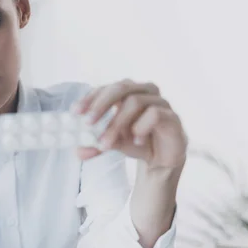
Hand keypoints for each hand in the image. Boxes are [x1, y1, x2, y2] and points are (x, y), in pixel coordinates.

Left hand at [73, 79, 187, 168]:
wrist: (161, 159)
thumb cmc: (135, 142)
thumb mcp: (112, 143)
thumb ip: (96, 145)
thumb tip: (78, 151)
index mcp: (127, 92)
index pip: (106, 88)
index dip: (90, 98)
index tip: (76, 112)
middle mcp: (144, 91)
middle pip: (121, 88)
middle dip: (101, 105)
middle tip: (88, 123)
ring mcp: (160, 102)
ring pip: (135, 102)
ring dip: (117, 124)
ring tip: (106, 144)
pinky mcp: (172, 116)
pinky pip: (155, 114)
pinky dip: (141, 128)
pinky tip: (136, 141)